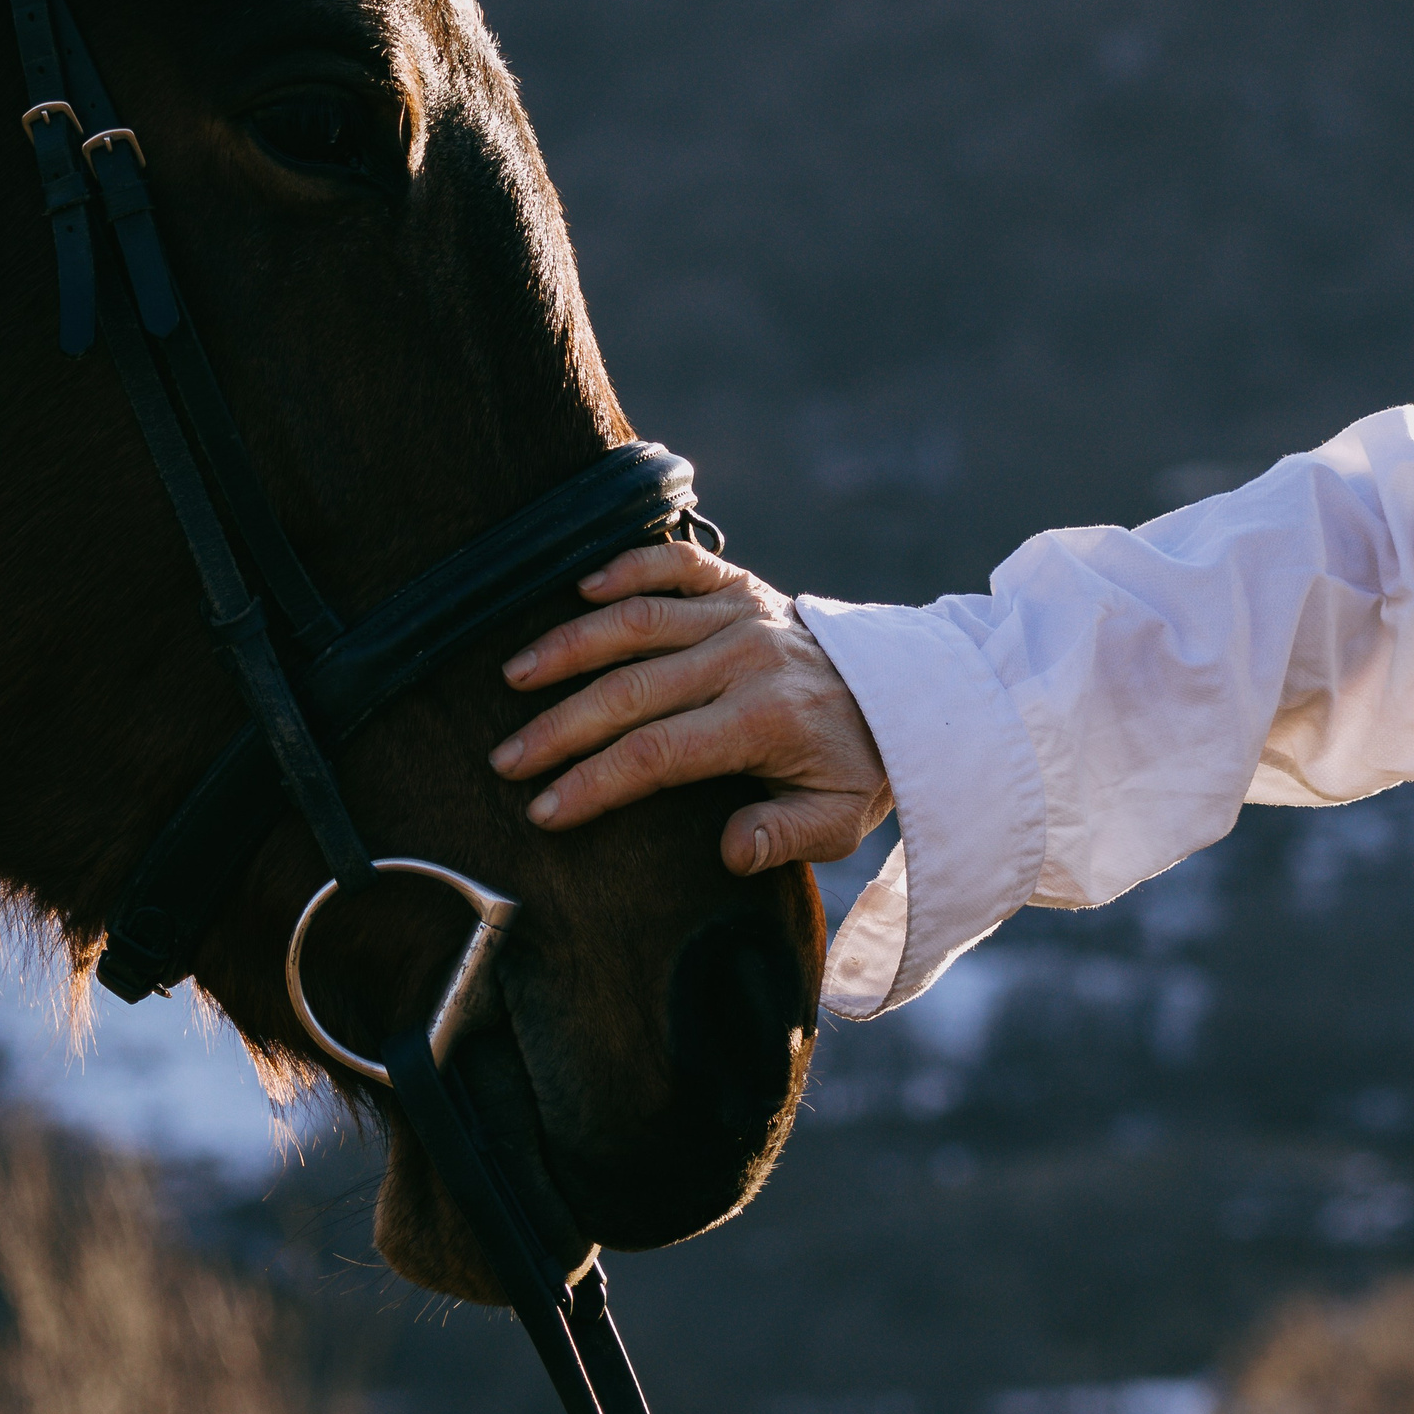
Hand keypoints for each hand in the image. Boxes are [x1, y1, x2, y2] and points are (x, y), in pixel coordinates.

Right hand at [489, 542, 892, 873]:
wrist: (907, 692)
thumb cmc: (858, 765)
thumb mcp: (837, 820)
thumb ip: (782, 837)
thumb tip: (727, 850)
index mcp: (762, 721)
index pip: (657, 754)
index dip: (593, 783)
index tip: (545, 809)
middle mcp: (744, 659)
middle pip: (628, 691)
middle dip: (557, 729)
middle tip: (507, 759)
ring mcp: (740, 614)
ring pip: (636, 621)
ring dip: (568, 646)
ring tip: (515, 675)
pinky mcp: (740, 584)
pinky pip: (676, 563)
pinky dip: (627, 567)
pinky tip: (579, 587)